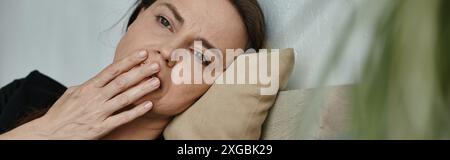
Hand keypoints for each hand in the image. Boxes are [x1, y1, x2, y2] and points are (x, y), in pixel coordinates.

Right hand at [0, 50, 160, 139]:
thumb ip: (88, 85)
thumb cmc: (60, 114)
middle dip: (140, 72)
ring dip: (142, 89)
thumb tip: (99, 79)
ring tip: (156, 82)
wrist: (49, 134)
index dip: (128, 61)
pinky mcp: (101, 127)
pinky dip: (136, 111)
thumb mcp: (71, 93)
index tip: (142, 54)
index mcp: (88, 87)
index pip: (112, 70)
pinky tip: (148, 105)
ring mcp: (99, 112)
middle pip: (122, 81)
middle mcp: (95, 98)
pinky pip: (122, 118)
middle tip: (155, 65)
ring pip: (125, 98)